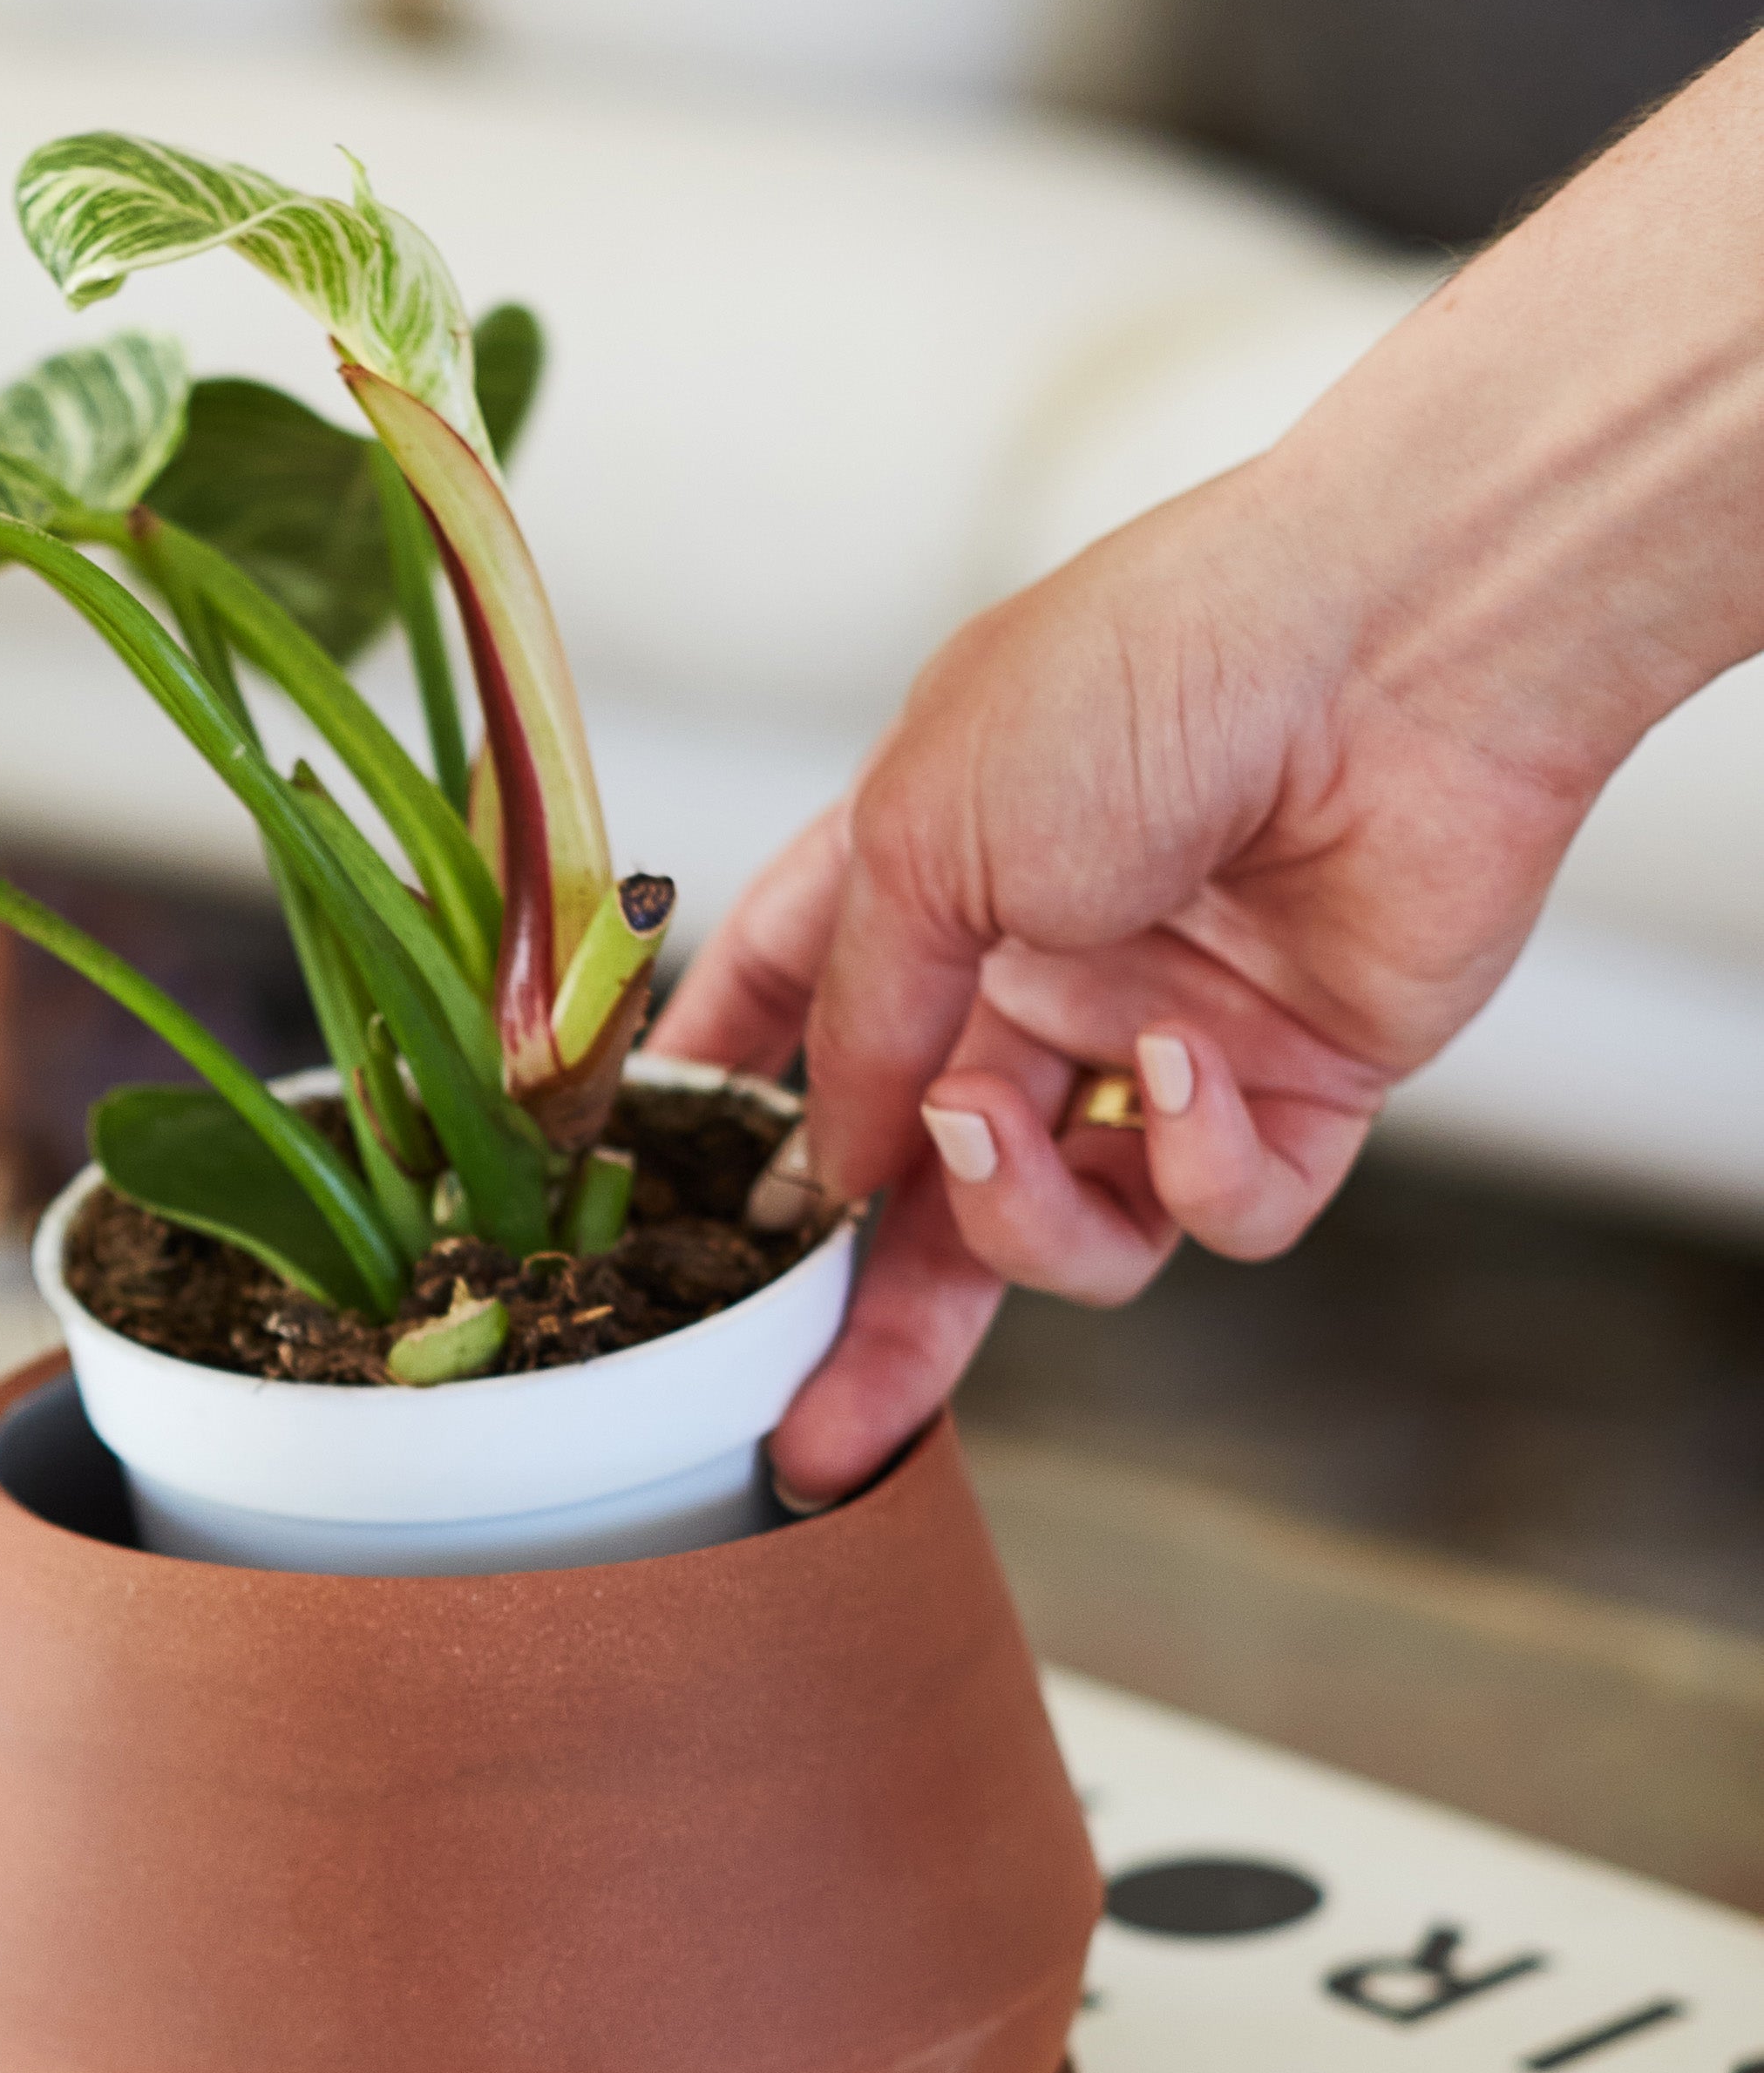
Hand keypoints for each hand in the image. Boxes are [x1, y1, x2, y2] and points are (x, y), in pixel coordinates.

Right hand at [650, 459, 1595, 1503]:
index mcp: (931, 884)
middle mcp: (1042, 972)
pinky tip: (1181, 1066)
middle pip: (933, 1193)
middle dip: (871, 1321)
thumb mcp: (917, 841)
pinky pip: (1220, 1213)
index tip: (669, 1217)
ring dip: (1017, 1216)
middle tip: (809, 1428)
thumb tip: (833, 1173)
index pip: (797, 1015)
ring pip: (1070, 1232)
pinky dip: (1190, 1167)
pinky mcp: (1304, 1088)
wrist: (1402, 645)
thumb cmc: (1143, 678)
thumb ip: (855, 1026)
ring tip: (997, 1127)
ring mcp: (1167, 1040)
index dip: (731, 1115)